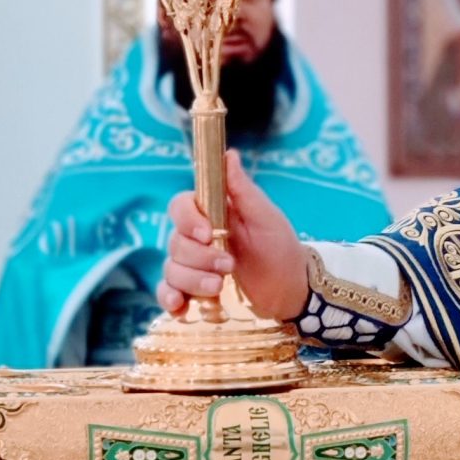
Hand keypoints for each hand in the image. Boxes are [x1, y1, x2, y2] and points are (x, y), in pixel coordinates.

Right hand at [157, 151, 308, 322]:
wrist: (292, 289)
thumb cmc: (281, 248)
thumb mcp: (266, 217)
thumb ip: (243, 190)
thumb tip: (228, 154)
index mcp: (212, 214)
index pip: (180, 207)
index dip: (187, 220)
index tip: (207, 233)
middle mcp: (197, 238)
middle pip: (175, 241)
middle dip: (200, 257)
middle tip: (229, 265)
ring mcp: (193, 265)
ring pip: (172, 268)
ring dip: (193, 279)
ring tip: (219, 286)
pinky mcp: (193, 291)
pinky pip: (167, 292)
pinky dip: (169, 298)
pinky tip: (180, 305)